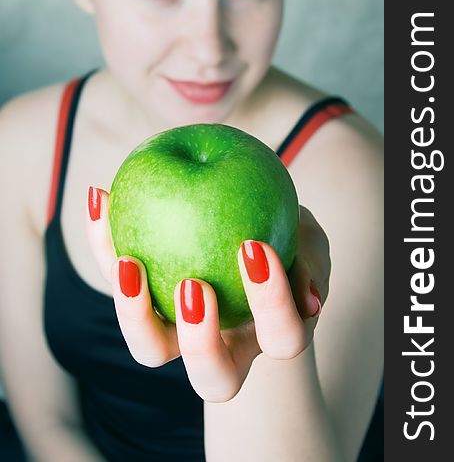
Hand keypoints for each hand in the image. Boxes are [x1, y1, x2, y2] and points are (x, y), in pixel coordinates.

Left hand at [86, 187, 329, 401]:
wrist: (251, 238)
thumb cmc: (287, 246)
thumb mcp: (309, 242)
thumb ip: (310, 261)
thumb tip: (308, 298)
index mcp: (271, 333)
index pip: (281, 336)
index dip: (271, 301)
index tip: (254, 247)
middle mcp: (226, 347)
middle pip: (211, 376)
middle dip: (200, 341)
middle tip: (192, 284)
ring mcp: (181, 333)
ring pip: (151, 350)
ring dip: (134, 312)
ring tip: (127, 261)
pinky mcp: (145, 303)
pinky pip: (123, 283)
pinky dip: (106, 246)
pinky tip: (100, 198)